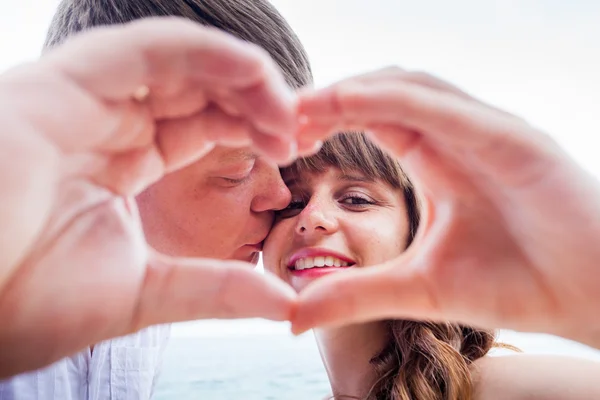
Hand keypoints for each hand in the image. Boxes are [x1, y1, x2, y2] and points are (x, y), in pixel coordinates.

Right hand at [0, 17, 296, 376]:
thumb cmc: (26, 302)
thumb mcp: (144, 292)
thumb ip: (215, 289)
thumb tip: (285, 305)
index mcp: (119, 163)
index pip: (201, 126)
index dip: (253, 128)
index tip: (297, 146)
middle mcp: (102, 125)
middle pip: (197, 90)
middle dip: (257, 101)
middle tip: (302, 126)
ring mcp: (80, 101)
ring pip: (177, 62)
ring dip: (241, 77)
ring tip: (286, 108)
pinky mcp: (57, 86)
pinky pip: (143, 49)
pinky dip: (203, 52)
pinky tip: (252, 73)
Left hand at [292, 67, 599, 347]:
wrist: (589, 298)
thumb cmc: (515, 283)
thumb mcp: (416, 288)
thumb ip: (356, 293)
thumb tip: (292, 316)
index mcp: (435, 158)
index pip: (368, 119)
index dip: (323, 120)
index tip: (279, 138)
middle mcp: (458, 134)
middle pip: (380, 93)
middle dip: (328, 99)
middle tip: (277, 116)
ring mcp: (486, 130)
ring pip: (408, 86)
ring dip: (352, 90)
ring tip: (303, 107)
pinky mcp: (514, 138)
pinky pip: (443, 106)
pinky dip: (393, 98)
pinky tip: (348, 102)